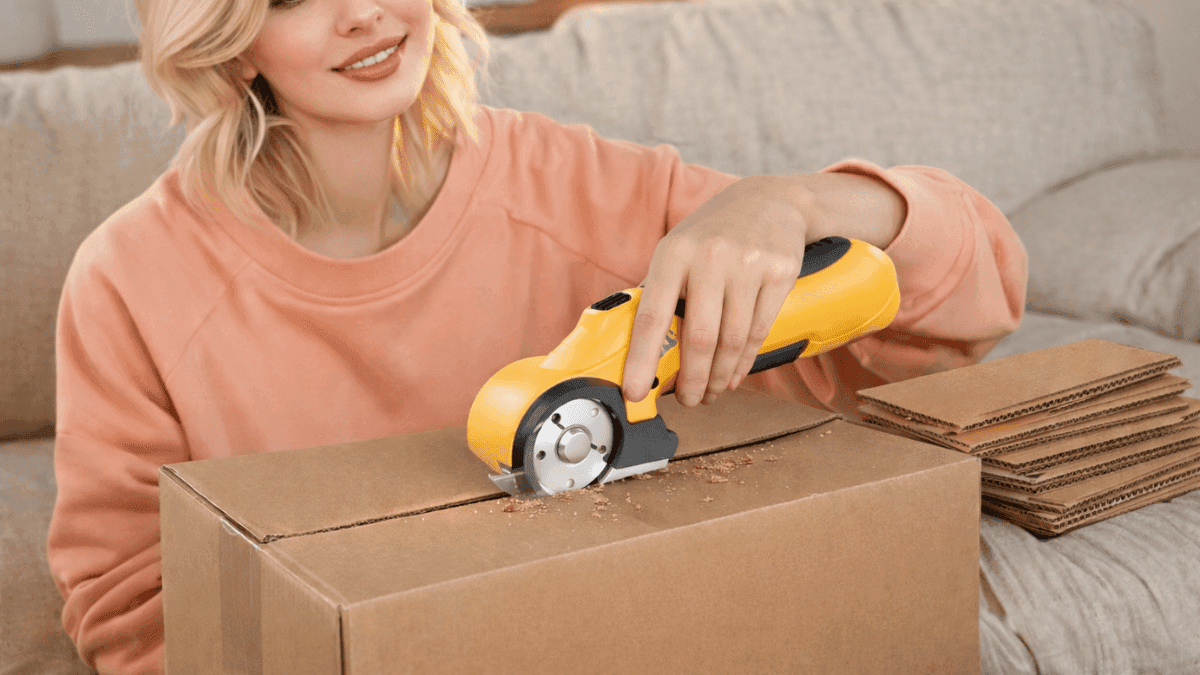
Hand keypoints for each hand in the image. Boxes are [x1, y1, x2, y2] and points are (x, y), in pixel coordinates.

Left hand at [621, 176, 807, 407]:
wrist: (770, 200)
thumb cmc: (712, 234)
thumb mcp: (678, 250)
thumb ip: (660, 292)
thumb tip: (636, 349)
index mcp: (673, 254)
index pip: (652, 316)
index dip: (641, 359)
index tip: (634, 391)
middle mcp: (710, 257)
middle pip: (698, 338)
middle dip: (691, 380)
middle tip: (688, 401)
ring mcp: (748, 265)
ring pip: (731, 341)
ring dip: (719, 376)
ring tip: (711, 392)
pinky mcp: (780, 273)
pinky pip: (758, 331)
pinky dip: (744, 362)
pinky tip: (734, 374)